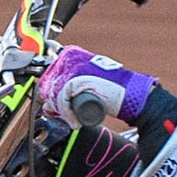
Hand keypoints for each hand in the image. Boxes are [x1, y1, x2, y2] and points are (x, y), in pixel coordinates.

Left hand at [37, 46, 156, 126]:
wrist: (129, 93)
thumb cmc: (112, 89)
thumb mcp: (87, 84)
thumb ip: (69, 90)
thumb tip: (48, 105)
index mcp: (70, 54)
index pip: (49, 77)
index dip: (52, 96)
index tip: (58, 108)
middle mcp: (68, 58)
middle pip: (49, 86)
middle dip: (56, 104)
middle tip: (68, 115)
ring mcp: (71, 68)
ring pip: (54, 94)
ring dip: (63, 111)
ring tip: (74, 119)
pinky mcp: (75, 80)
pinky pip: (62, 101)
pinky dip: (68, 114)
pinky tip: (76, 121)